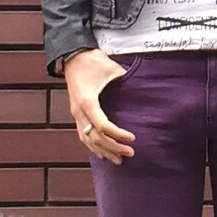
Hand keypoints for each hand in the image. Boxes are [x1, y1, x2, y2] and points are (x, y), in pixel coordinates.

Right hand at [64, 49, 135, 164]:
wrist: (73, 56)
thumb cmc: (92, 61)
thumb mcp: (111, 69)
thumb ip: (125, 80)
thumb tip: (143, 88)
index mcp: (87, 101)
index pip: (103, 125)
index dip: (118, 134)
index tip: (133, 138)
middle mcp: (79, 111)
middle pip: (95, 137)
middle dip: (113, 147)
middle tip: (130, 152)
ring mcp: (75, 114)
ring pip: (87, 140)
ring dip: (103, 151)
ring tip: (118, 160)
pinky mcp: (76, 114)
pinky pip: (83, 135)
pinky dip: (93, 147)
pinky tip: (103, 153)